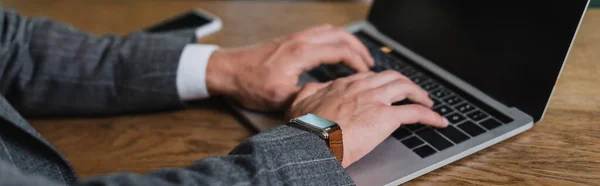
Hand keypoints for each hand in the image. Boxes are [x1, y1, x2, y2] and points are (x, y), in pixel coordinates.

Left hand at [205, 24, 373, 110]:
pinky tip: (334, 51)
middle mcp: (300, 40)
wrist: (227, 70)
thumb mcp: (281, 98)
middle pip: (340, 35)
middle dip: (359, 48)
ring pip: (330, 31)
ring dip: (347, 41)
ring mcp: (294, 38)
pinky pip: (319, 33)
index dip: (358, 61)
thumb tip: (326, 102)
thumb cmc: (249, 83)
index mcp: (301, 53)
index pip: (340, 50)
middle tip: (369, 62)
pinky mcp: (289, 40)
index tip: (367, 73)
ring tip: (357, 55)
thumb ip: (307, 98)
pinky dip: (333, 39)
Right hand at [287, 70, 448, 167]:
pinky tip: (438, 121)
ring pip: (405, 87)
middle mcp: (361, 87)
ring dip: (419, 94)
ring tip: (427, 102)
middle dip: (405, 83)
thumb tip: (311, 89)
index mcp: (342, 85)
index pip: (368, 77)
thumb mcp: (300, 102)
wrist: (312, 142)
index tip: (387, 88)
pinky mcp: (386, 117)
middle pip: (391, 77)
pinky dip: (430, 116)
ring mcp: (375, 100)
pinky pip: (415, 112)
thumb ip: (309, 92)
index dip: (380, 82)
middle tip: (412, 91)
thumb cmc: (305, 128)